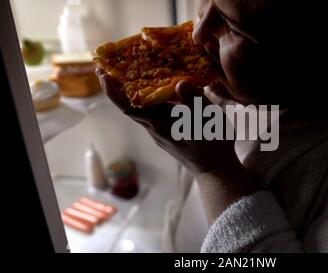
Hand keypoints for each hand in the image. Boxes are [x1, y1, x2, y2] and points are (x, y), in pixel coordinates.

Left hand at [96, 68, 238, 174]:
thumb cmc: (213, 145)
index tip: (103, 75)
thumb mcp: (209, 120)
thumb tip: (180, 82)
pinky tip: (155, 88)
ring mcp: (159, 131)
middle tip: (107, 65)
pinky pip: (151, 112)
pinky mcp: (166, 132)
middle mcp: (155, 128)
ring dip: (130, 92)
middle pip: (129, 106)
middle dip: (117, 86)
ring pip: (140, 109)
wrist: (215, 170)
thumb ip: (195, 100)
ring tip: (129, 70)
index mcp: (161, 123)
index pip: (129, 107)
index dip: (114, 92)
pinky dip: (146, 98)